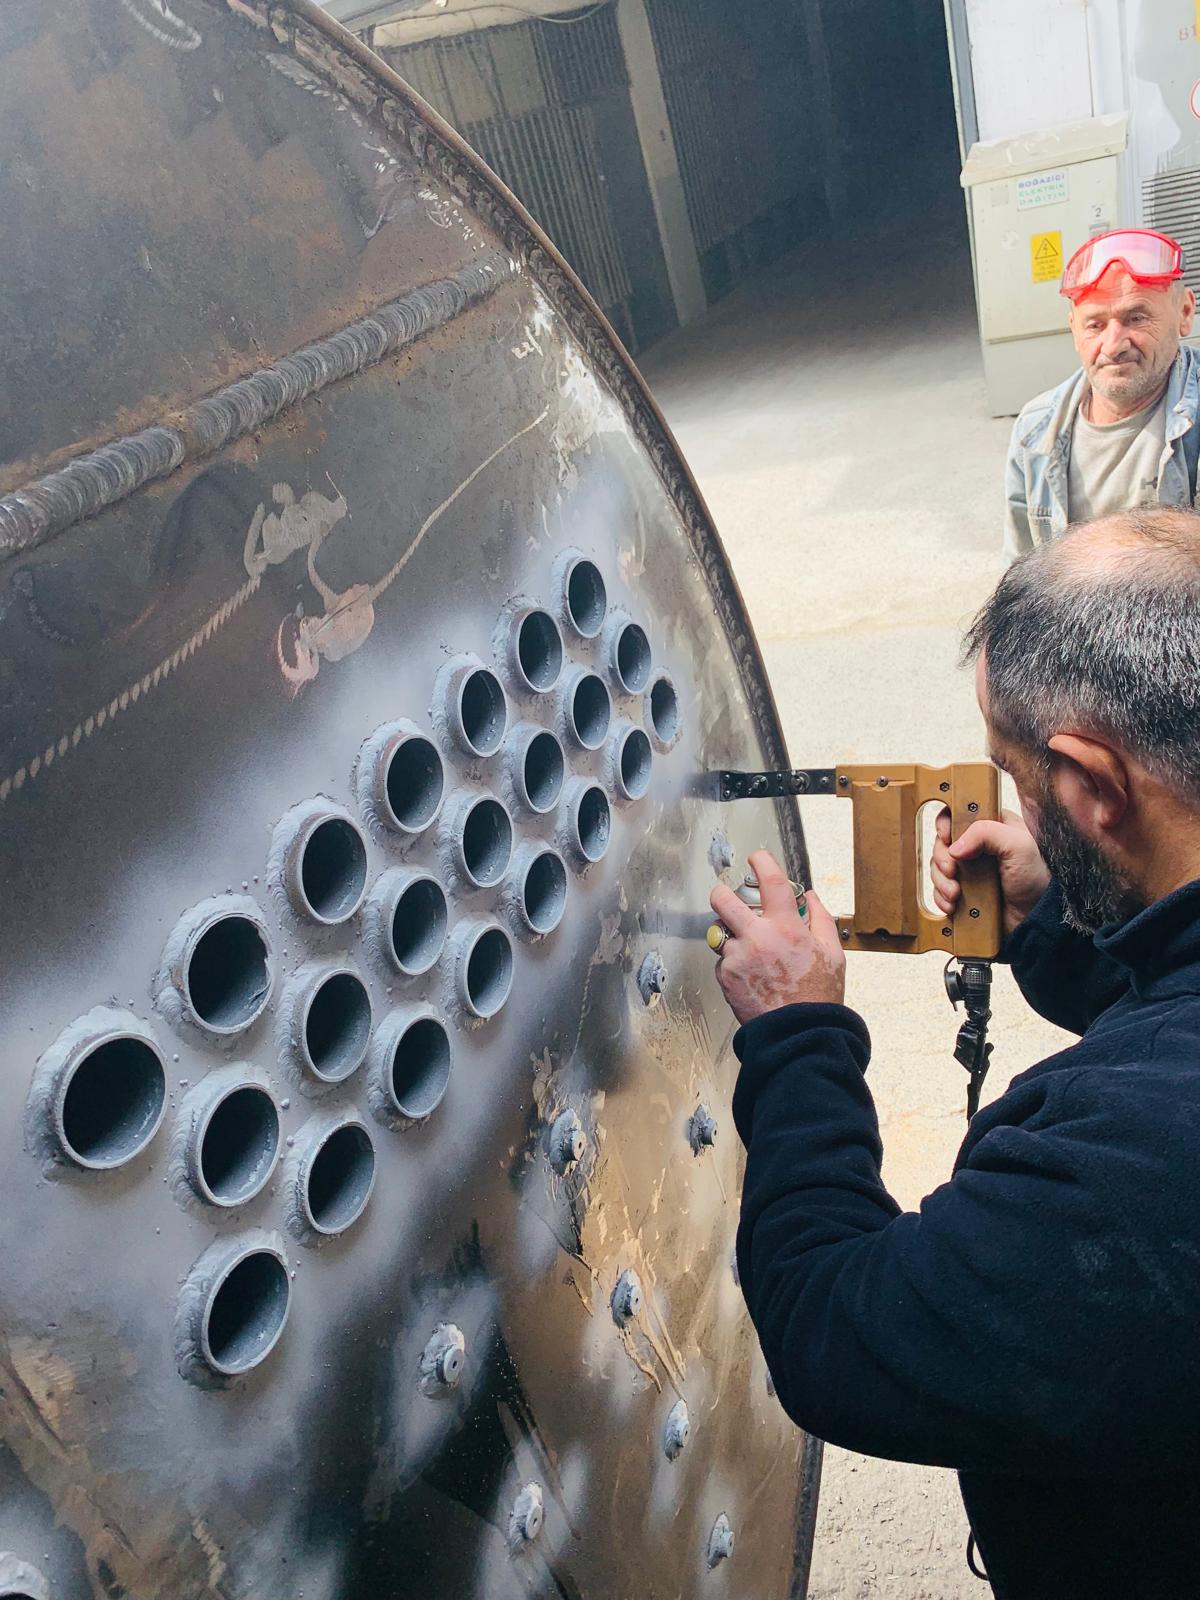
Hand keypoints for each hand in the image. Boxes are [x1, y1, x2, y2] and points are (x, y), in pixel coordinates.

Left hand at [709, 849, 845, 1025]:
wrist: (800, 1033)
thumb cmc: (818, 996)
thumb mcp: (832, 953)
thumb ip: (820, 919)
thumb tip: (810, 897)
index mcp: (786, 926)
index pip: (770, 881)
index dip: (761, 861)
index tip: (757, 858)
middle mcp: (757, 937)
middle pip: (722, 899)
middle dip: (721, 894)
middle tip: (727, 899)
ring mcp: (738, 957)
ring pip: (719, 932)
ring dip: (729, 935)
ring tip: (748, 948)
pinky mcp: (726, 977)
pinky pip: (723, 961)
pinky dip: (733, 964)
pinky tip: (751, 975)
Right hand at [930, 807, 1049, 937]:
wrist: (1036, 916)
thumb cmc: (1036, 878)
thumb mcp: (1018, 846)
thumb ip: (987, 833)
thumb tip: (955, 847)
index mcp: (991, 826)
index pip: (956, 814)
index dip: (945, 825)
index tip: (947, 838)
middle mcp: (977, 846)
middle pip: (942, 843)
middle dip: (941, 859)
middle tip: (952, 871)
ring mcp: (969, 869)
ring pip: (938, 868)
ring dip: (941, 881)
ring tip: (955, 893)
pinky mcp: (963, 890)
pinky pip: (940, 890)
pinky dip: (941, 897)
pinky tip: (953, 904)